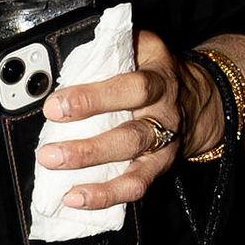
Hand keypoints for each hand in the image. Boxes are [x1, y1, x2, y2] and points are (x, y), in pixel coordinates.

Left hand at [31, 29, 217, 211]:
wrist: (196, 97)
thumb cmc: (153, 69)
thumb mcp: (141, 45)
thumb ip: (111, 46)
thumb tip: (67, 50)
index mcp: (158, 79)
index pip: (130, 89)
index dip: (92, 99)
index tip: (55, 106)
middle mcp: (164, 115)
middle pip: (130, 136)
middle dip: (87, 149)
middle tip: (49, 154)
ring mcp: (164, 145)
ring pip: (132, 166)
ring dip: (94, 178)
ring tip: (62, 185)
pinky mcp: (159, 167)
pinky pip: (135, 187)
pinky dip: (105, 196)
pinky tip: (77, 198)